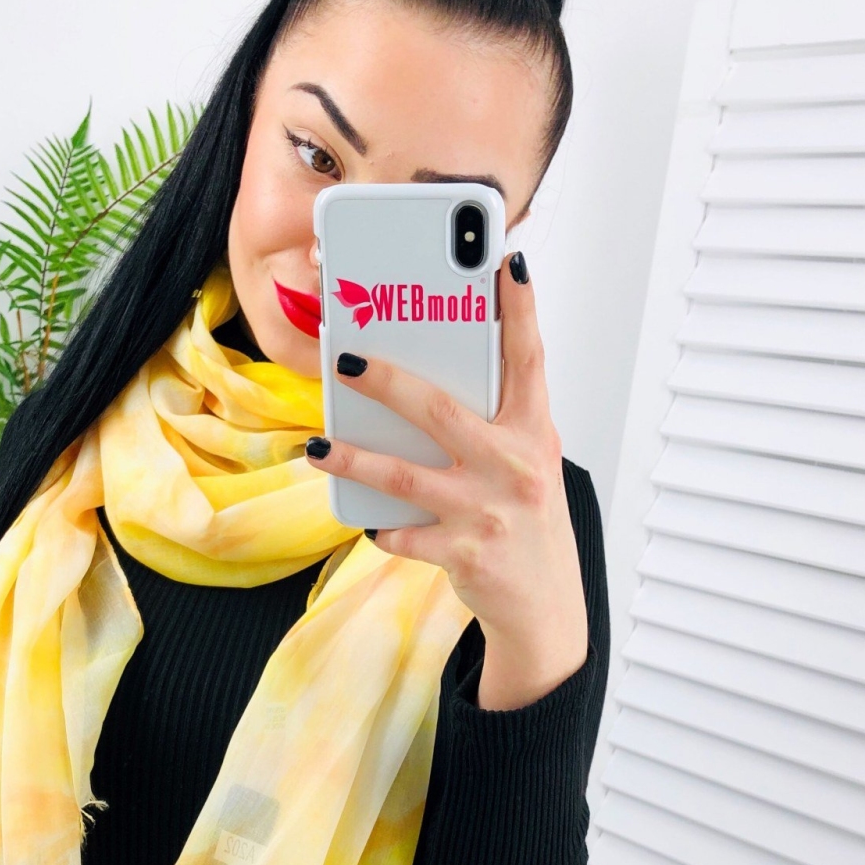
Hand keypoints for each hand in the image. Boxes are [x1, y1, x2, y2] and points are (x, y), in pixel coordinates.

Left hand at [306, 251, 588, 708]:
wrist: (545, 603)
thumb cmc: (526, 519)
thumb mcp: (526, 462)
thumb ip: (491, 421)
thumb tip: (424, 378)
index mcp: (533, 432)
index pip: (529, 359)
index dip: (520, 309)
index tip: (507, 261)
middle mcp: (515, 465)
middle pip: (440, 410)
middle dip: (386, 380)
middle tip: (344, 358)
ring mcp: (488, 510)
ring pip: (404, 476)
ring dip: (354, 459)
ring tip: (319, 446)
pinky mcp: (464, 552)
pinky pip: (403, 533)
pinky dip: (383, 528)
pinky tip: (369, 522)